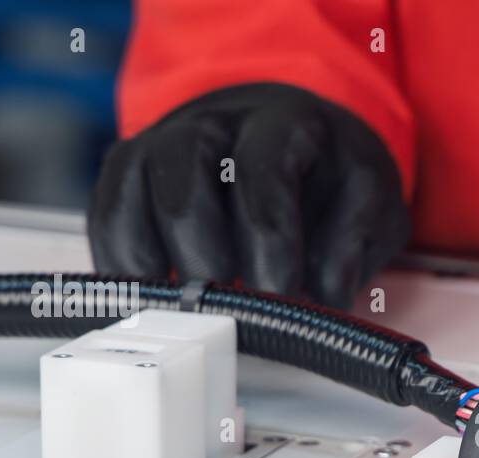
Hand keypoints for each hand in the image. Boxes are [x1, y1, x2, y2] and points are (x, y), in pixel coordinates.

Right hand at [88, 83, 409, 308]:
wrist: (296, 147)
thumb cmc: (333, 182)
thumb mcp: (371, 203)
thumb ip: (355, 241)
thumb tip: (326, 294)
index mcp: (282, 123)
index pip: (262, 170)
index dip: (268, 238)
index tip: (279, 292)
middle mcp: (212, 122)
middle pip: (183, 177)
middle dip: (204, 254)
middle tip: (228, 311)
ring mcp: (163, 143)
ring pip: (132, 191)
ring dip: (154, 262)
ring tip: (185, 313)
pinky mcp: (131, 175)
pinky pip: (107, 213)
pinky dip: (122, 265)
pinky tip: (152, 303)